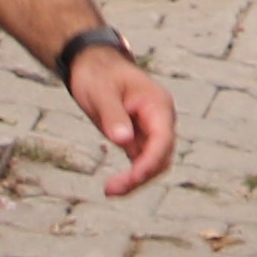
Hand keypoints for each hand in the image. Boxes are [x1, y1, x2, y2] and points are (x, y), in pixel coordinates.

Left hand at [67, 43, 179, 196]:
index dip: (151, 161)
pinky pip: (142, 162)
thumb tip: (124, 141)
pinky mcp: (139, 138)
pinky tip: (115, 185)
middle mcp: (160, 119)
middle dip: (142, 175)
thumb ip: (114, 116)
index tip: (133, 178)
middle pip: (162, 155)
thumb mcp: (102, 93)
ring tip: (110, 190)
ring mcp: (151, 129)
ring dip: (137, 180)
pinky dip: (132, 175)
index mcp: (158, 105)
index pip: (163, 139)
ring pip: (154, 163)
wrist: (93, 66)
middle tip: (111, 189)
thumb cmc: (98, 75)